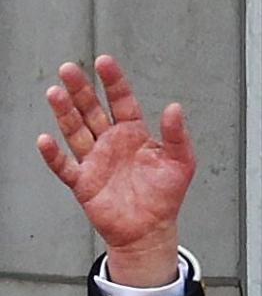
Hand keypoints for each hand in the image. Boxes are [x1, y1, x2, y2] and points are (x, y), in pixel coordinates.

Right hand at [36, 55, 194, 285]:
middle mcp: (110, 142)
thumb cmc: (165, 198)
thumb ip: (177, 136)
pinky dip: (54, 155)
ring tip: (55, 93)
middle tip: (68, 69)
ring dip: (64, 113)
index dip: (113, 81)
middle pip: (91, 109)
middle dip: (80, 90)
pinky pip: (65, 166)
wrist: (151, 233)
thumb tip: (175, 108)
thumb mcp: (181, 164)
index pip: (120, 100)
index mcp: (133, 133)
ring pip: (75, 131)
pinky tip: (46, 140)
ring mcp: (94, 160)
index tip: (104, 62)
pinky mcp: (83, 183)